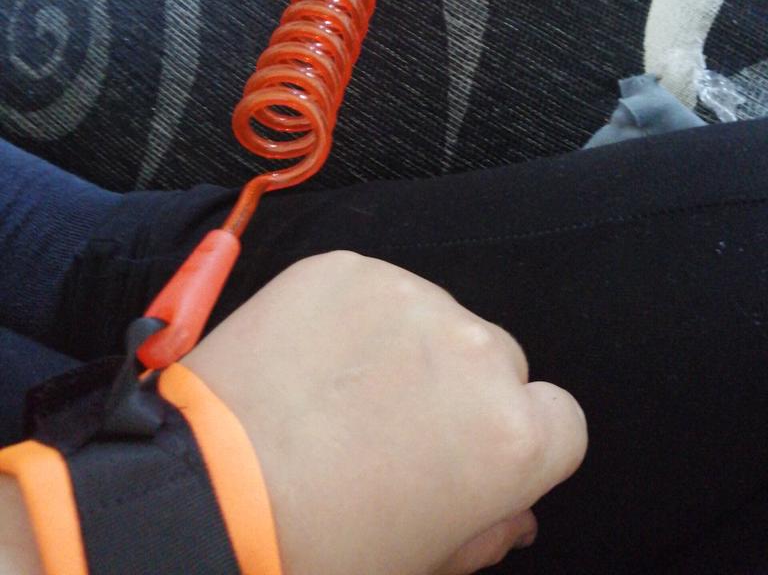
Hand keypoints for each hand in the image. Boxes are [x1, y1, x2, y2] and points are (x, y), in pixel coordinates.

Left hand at [187, 251, 586, 574]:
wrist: (202, 494)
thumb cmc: (318, 547)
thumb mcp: (422, 565)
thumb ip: (485, 531)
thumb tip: (512, 509)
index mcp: (513, 434)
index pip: (560, 419)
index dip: (517, 442)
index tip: (471, 455)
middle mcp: (476, 349)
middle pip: (497, 360)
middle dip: (461, 390)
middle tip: (392, 427)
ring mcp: (410, 297)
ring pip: (436, 318)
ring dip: (408, 347)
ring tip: (341, 392)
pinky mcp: (350, 267)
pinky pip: (375, 288)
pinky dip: (355, 316)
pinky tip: (312, 359)